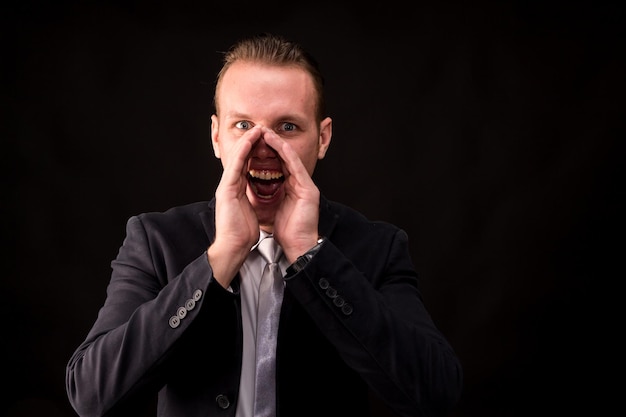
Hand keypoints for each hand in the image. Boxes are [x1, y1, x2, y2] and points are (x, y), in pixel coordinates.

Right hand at [208, 126, 263, 286]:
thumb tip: (258, 197)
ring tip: (257, 128)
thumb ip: (252, 200)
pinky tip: (250, 141)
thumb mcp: (251, 212)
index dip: (255, 152)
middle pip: (242, 158)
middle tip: (261, 129)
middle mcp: (230, 185)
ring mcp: (226, 186)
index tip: (265, 142)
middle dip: (251, 142)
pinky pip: (236, 165)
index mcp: (236, 191)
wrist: (233, 247)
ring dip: (247, 141)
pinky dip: (243, 151)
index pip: (247, 166)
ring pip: (238, 157)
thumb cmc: (242, 234)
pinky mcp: (226, 189)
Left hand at [261, 128, 320, 262]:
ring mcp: (306, 186)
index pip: (279, 166)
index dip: (267, 153)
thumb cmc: (287, 233)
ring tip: (266, 133)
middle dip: (272, 144)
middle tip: (259, 131)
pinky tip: (277, 145)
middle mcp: (301, 185)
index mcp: (292, 189)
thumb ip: (268, 195)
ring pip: (291, 159)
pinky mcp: (309, 190)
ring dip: (278, 144)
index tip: (254, 143)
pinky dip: (286, 154)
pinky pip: (296, 167)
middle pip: (285, 159)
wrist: (297, 247)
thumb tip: (255, 187)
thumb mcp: (273, 209)